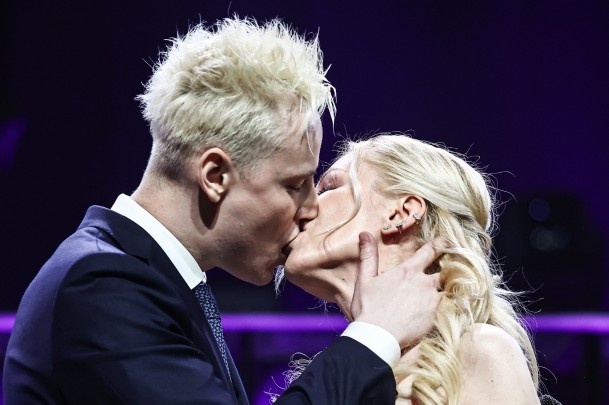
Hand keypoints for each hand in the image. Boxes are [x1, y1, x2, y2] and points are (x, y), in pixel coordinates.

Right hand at [350, 232, 441, 348]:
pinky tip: (447, 310)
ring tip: (449, 292)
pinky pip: (448, 308)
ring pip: (447, 290)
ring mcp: (433, 301)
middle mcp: (424, 283)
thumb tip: (365, 233)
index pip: (429, 252)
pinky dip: (449, 307)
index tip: (445, 240)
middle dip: (448, 269)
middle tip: (452, 268)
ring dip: (447, 289)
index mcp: (408, 271)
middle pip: (444, 271)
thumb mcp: (364, 280)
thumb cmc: (368, 309)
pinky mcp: (437, 318)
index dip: (439, 245)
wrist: (377, 338)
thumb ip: (368, 255)